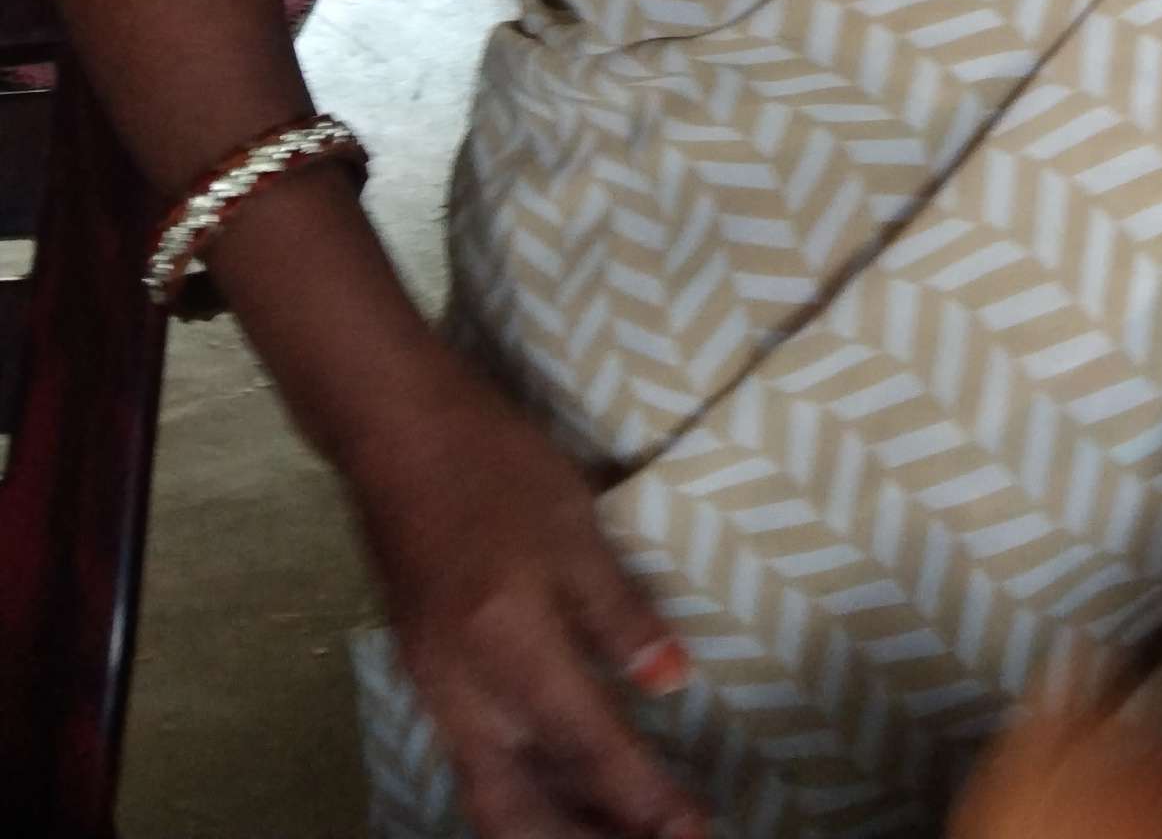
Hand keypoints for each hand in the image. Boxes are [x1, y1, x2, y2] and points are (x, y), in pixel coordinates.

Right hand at [345, 356, 706, 838]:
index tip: (694, 830)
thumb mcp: (573, 525)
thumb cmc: (494, 466)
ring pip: (494, 796)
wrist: (394, 435)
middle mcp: (466, 691)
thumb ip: (618, 611)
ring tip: (615, 832)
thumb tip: (672, 681)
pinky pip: (474, 764)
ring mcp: (437, 690)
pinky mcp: (425, 676)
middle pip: (524, 809)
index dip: (644, 800)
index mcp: (512, 648)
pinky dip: (522, 792)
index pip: (589, 749)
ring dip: (554, 826)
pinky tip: (556, 787)